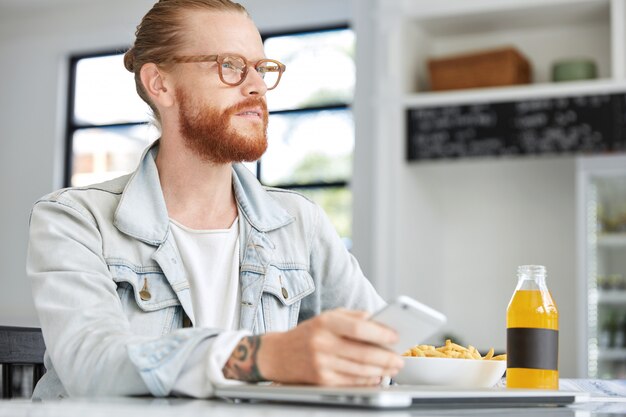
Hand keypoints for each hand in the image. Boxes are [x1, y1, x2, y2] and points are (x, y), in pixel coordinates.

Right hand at [222, 308, 403, 385]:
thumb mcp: (327, 317)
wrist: (277, 354)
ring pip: (359, 370)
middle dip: (386, 357)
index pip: (358, 328)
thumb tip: (378, 321)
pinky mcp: (321, 380)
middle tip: (399, 358)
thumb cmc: (307, 333)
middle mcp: (322, 343)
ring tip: (392, 367)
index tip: (395, 337)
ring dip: (381, 370)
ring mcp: (321, 364)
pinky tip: (376, 375)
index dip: (380, 334)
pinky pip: (351, 382)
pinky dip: (367, 380)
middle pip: (363, 353)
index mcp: (325, 323)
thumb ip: (352, 316)